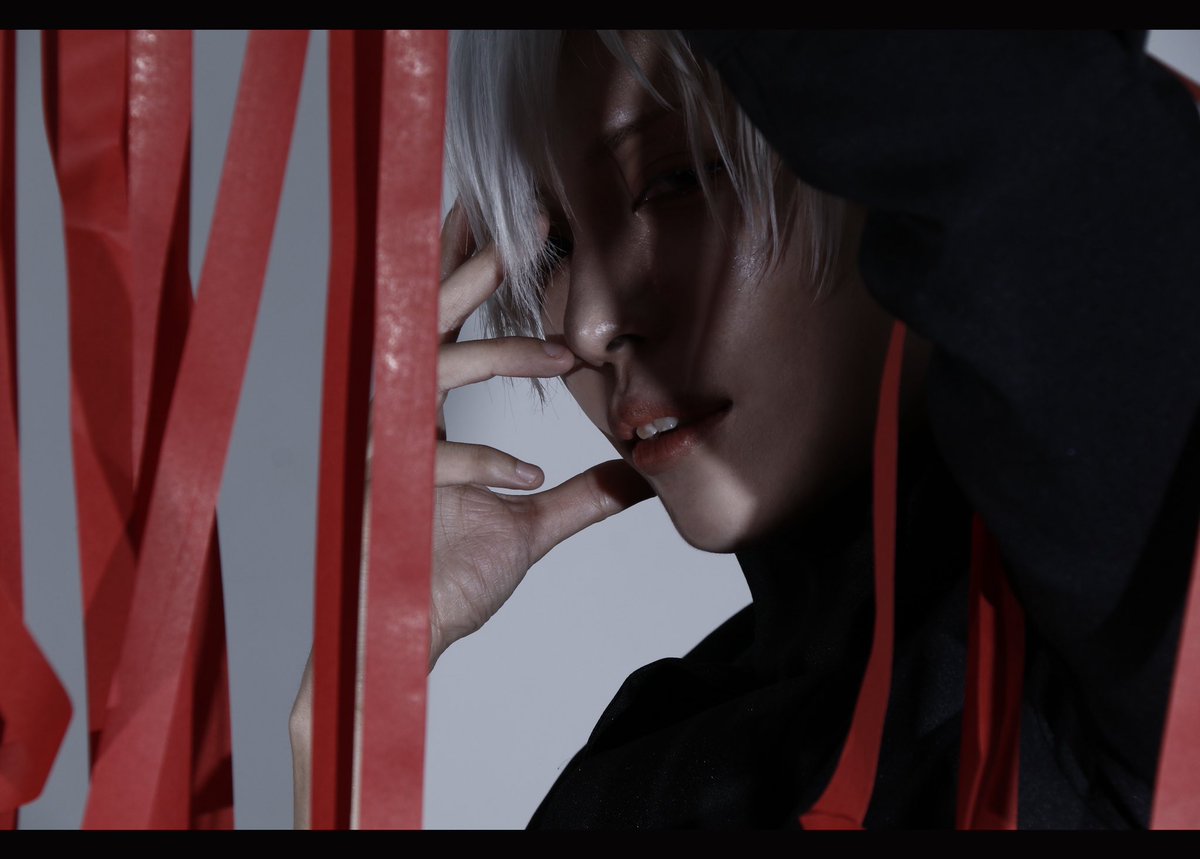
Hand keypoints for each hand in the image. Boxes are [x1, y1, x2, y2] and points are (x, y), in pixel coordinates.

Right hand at [291, 204, 653, 827]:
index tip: (495, 223)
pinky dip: (481, 464)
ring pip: (433, 375)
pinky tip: (526, 479)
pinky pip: (432, 462)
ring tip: (562, 355)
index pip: (444, 331)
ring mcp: (384, 452)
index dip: (464, 275)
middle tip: (524, 233)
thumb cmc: (447, 574)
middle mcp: (398, 420)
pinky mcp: (381, 493)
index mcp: (424, 415)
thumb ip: (585, 496)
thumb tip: (641, 477)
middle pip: (427, 326)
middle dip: (472, 274)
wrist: (404, 635)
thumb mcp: (533, 527)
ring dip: (499, 358)